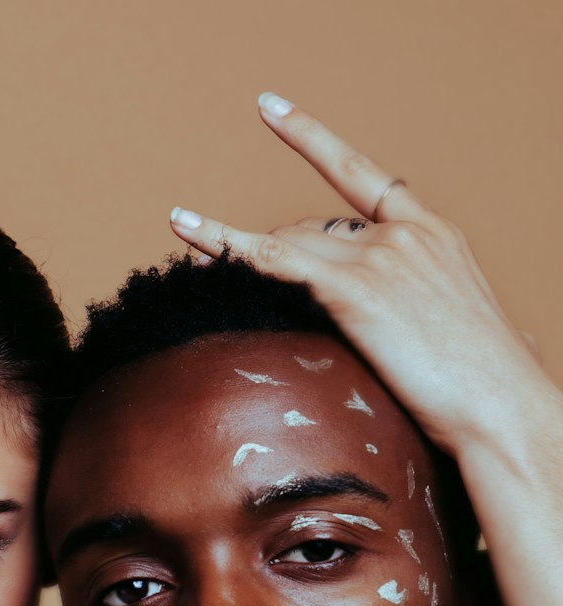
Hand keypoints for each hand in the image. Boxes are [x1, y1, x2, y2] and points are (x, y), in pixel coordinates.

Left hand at [169, 93, 549, 459]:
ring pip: (287, 242)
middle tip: (228, 273)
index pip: (364, 177)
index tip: (273, 111)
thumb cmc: (487, 392)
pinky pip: (272, 261)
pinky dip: (226, 245)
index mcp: (434, 235)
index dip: (312, 140)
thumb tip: (415, 345)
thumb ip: (426, 318)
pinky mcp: (357, 289)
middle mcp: (404, 234)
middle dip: (273, 254)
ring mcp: (381, 257)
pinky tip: (191, 234)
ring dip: (234, 246)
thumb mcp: (457, 336)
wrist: (503, 409)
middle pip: (313, 228)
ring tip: (186, 232)